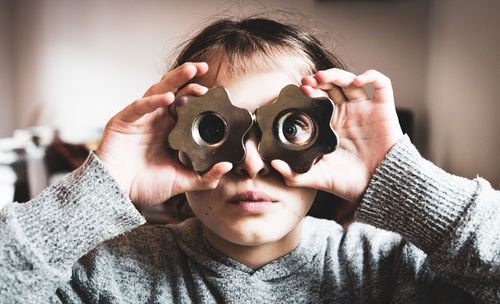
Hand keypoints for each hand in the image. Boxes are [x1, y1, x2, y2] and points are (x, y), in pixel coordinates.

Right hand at [95, 62, 231, 210]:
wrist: (118, 195)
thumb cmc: (146, 186)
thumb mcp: (181, 181)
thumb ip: (205, 177)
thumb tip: (227, 167)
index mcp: (169, 130)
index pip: (185, 105)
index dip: (198, 95)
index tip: (215, 92)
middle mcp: (156, 120)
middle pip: (173, 91)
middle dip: (188, 78)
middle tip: (204, 68)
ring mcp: (140, 119)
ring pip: (157, 91)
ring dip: (174, 80)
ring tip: (190, 70)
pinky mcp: (123, 121)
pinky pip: (139, 106)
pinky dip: (153, 100)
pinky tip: (168, 98)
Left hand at [272, 69, 402, 202]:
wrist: (378, 188)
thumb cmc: (349, 183)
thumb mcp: (318, 177)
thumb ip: (295, 174)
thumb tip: (273, 166)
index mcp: (331, 124)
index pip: (318, 98)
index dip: (309, 91)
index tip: (298, 89)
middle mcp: (347, 113)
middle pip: (332, 86)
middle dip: (319, 79)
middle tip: (307, 81)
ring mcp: (365, 110)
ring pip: (351, 81)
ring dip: (337, 74)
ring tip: (323, 77)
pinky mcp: (384, 110)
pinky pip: (382, 85)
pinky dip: (372, 76)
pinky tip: (359, 79)